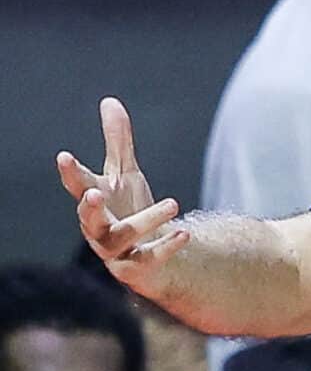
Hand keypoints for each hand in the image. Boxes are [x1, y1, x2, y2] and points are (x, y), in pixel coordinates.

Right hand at [60, 98, 188, 295]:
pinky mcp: (136, 269)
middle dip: (90, 206)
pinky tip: (185, 232)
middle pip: (88, 218)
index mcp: (94, 200)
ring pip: (121, 238)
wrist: (151, 252)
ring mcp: (115, 250)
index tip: (64, 156)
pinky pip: (148, 259)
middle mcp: (98, 227)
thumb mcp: (126, 173)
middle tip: (96, 192)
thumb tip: (110, 101)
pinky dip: (166, 246)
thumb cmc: (131, 208)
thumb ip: (118, 141)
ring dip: (145, 220)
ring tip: (173, 202)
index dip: (70, 172)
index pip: (77, 184)